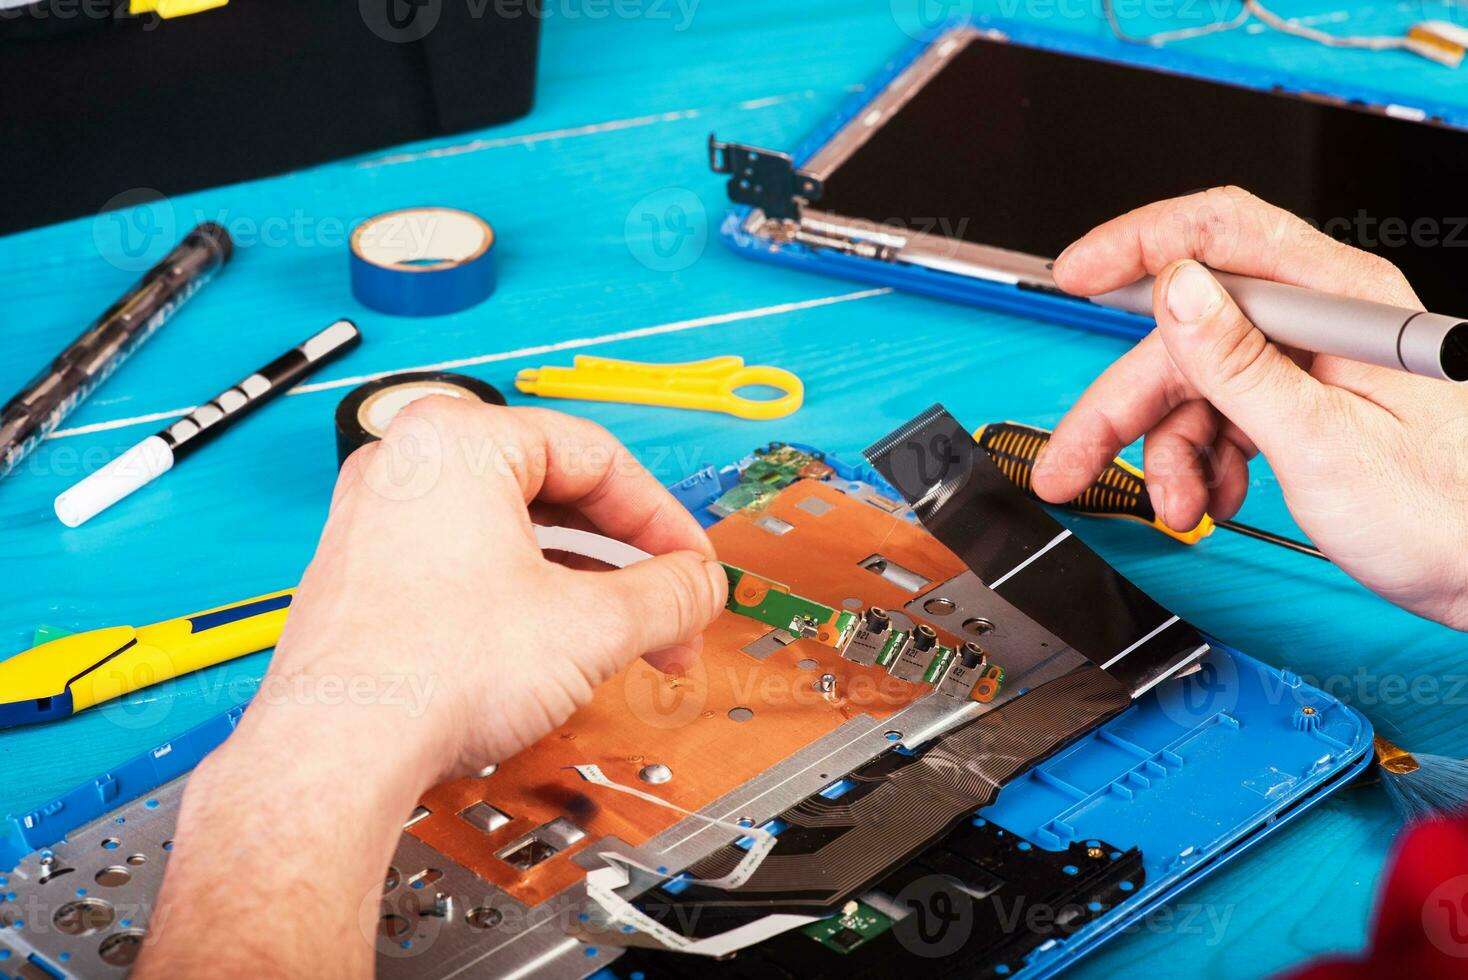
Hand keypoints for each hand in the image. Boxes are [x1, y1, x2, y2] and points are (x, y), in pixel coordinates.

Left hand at [266, 396, 728, 775]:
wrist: (337, 755)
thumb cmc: (426, 673)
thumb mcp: (589, 626)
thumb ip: (666, 595)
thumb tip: (699, 586)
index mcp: (457, 440)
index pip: (596, 456)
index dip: (661, 519)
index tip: (690, 567)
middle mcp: (408, 464)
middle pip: (554, 494)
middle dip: (624, 563)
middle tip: (666, 612)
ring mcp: (379, 519)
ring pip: (513, 533)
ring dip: (581, 586)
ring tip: (621, 642)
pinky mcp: (367, 573)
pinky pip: (468, 563)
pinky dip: (524, 597)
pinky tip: (556, 649)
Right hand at [1032, 186, 1467, 628]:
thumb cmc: (1444, 513)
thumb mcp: (1324, 440)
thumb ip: (1240, 362)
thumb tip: (1176, 290)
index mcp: (1338, 300)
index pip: (1221, 234)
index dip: (1138, 246)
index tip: (1075, 275)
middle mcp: (1317, 323)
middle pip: (1186, 336)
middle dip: (1121, 405)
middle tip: (1071, 460)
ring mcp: (1305, 367)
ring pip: (1192, 388)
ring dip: (1167, 453)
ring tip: (1177, 507)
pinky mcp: (1298, 408)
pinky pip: (1218, 420)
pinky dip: (1198, 464)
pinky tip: (1209, 497)